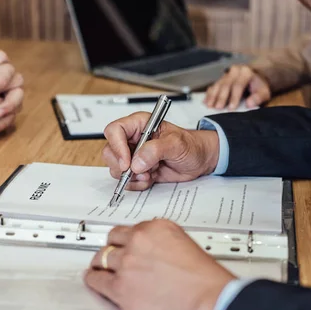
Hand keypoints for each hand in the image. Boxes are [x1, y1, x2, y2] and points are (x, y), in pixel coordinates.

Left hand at [85, 219, 234, 309]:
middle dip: (113, 248)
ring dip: (101, 263)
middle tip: (111, 254)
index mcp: (157, 227)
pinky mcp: (120, 286)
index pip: (131, 228)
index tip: (125, 243)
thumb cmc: (204, 280)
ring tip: (99, 266)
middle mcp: (140, 240)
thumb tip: (153, 251)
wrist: (207, 299)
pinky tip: (94, 279)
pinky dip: (94, 279)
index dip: (127, 239)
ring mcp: (128, 262)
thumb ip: (164, 243)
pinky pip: (97, 279)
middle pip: (114, 240)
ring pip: (102, 257)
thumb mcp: (185, 245)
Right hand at [102, 113, 218, 189]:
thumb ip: (156, 150)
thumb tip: (137, 162)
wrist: (200, 160)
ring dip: (131, 177)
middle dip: (122, 166)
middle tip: (139, 172)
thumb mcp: (177, 144)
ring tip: (149, 175)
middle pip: (110, 151)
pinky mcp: (138, 170)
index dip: (117, 146)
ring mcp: (134, 156)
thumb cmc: (191, 145)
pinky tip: (150, 179)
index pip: (115, 130)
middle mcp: (133, 139)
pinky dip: (136, 184)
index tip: (127, 162)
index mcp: (139, 124)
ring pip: (116, 168)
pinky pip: (126, 180)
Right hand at [205, 65, 270, 109]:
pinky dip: (209, 94)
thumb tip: (249, 104)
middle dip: (221, 97)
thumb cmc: (258, 88)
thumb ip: (258, 98)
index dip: (234, 97)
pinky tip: (205, 102)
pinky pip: (213, 86)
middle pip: (226, 84)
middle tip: (217, 108)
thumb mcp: (263, 93)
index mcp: (246, 72)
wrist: (254, 80)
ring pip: (218, 85)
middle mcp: (234, 71)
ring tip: (209, 106)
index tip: (231, 108)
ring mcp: (226, 75)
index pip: (238, 85)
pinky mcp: (220, 79)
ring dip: (213, 96)